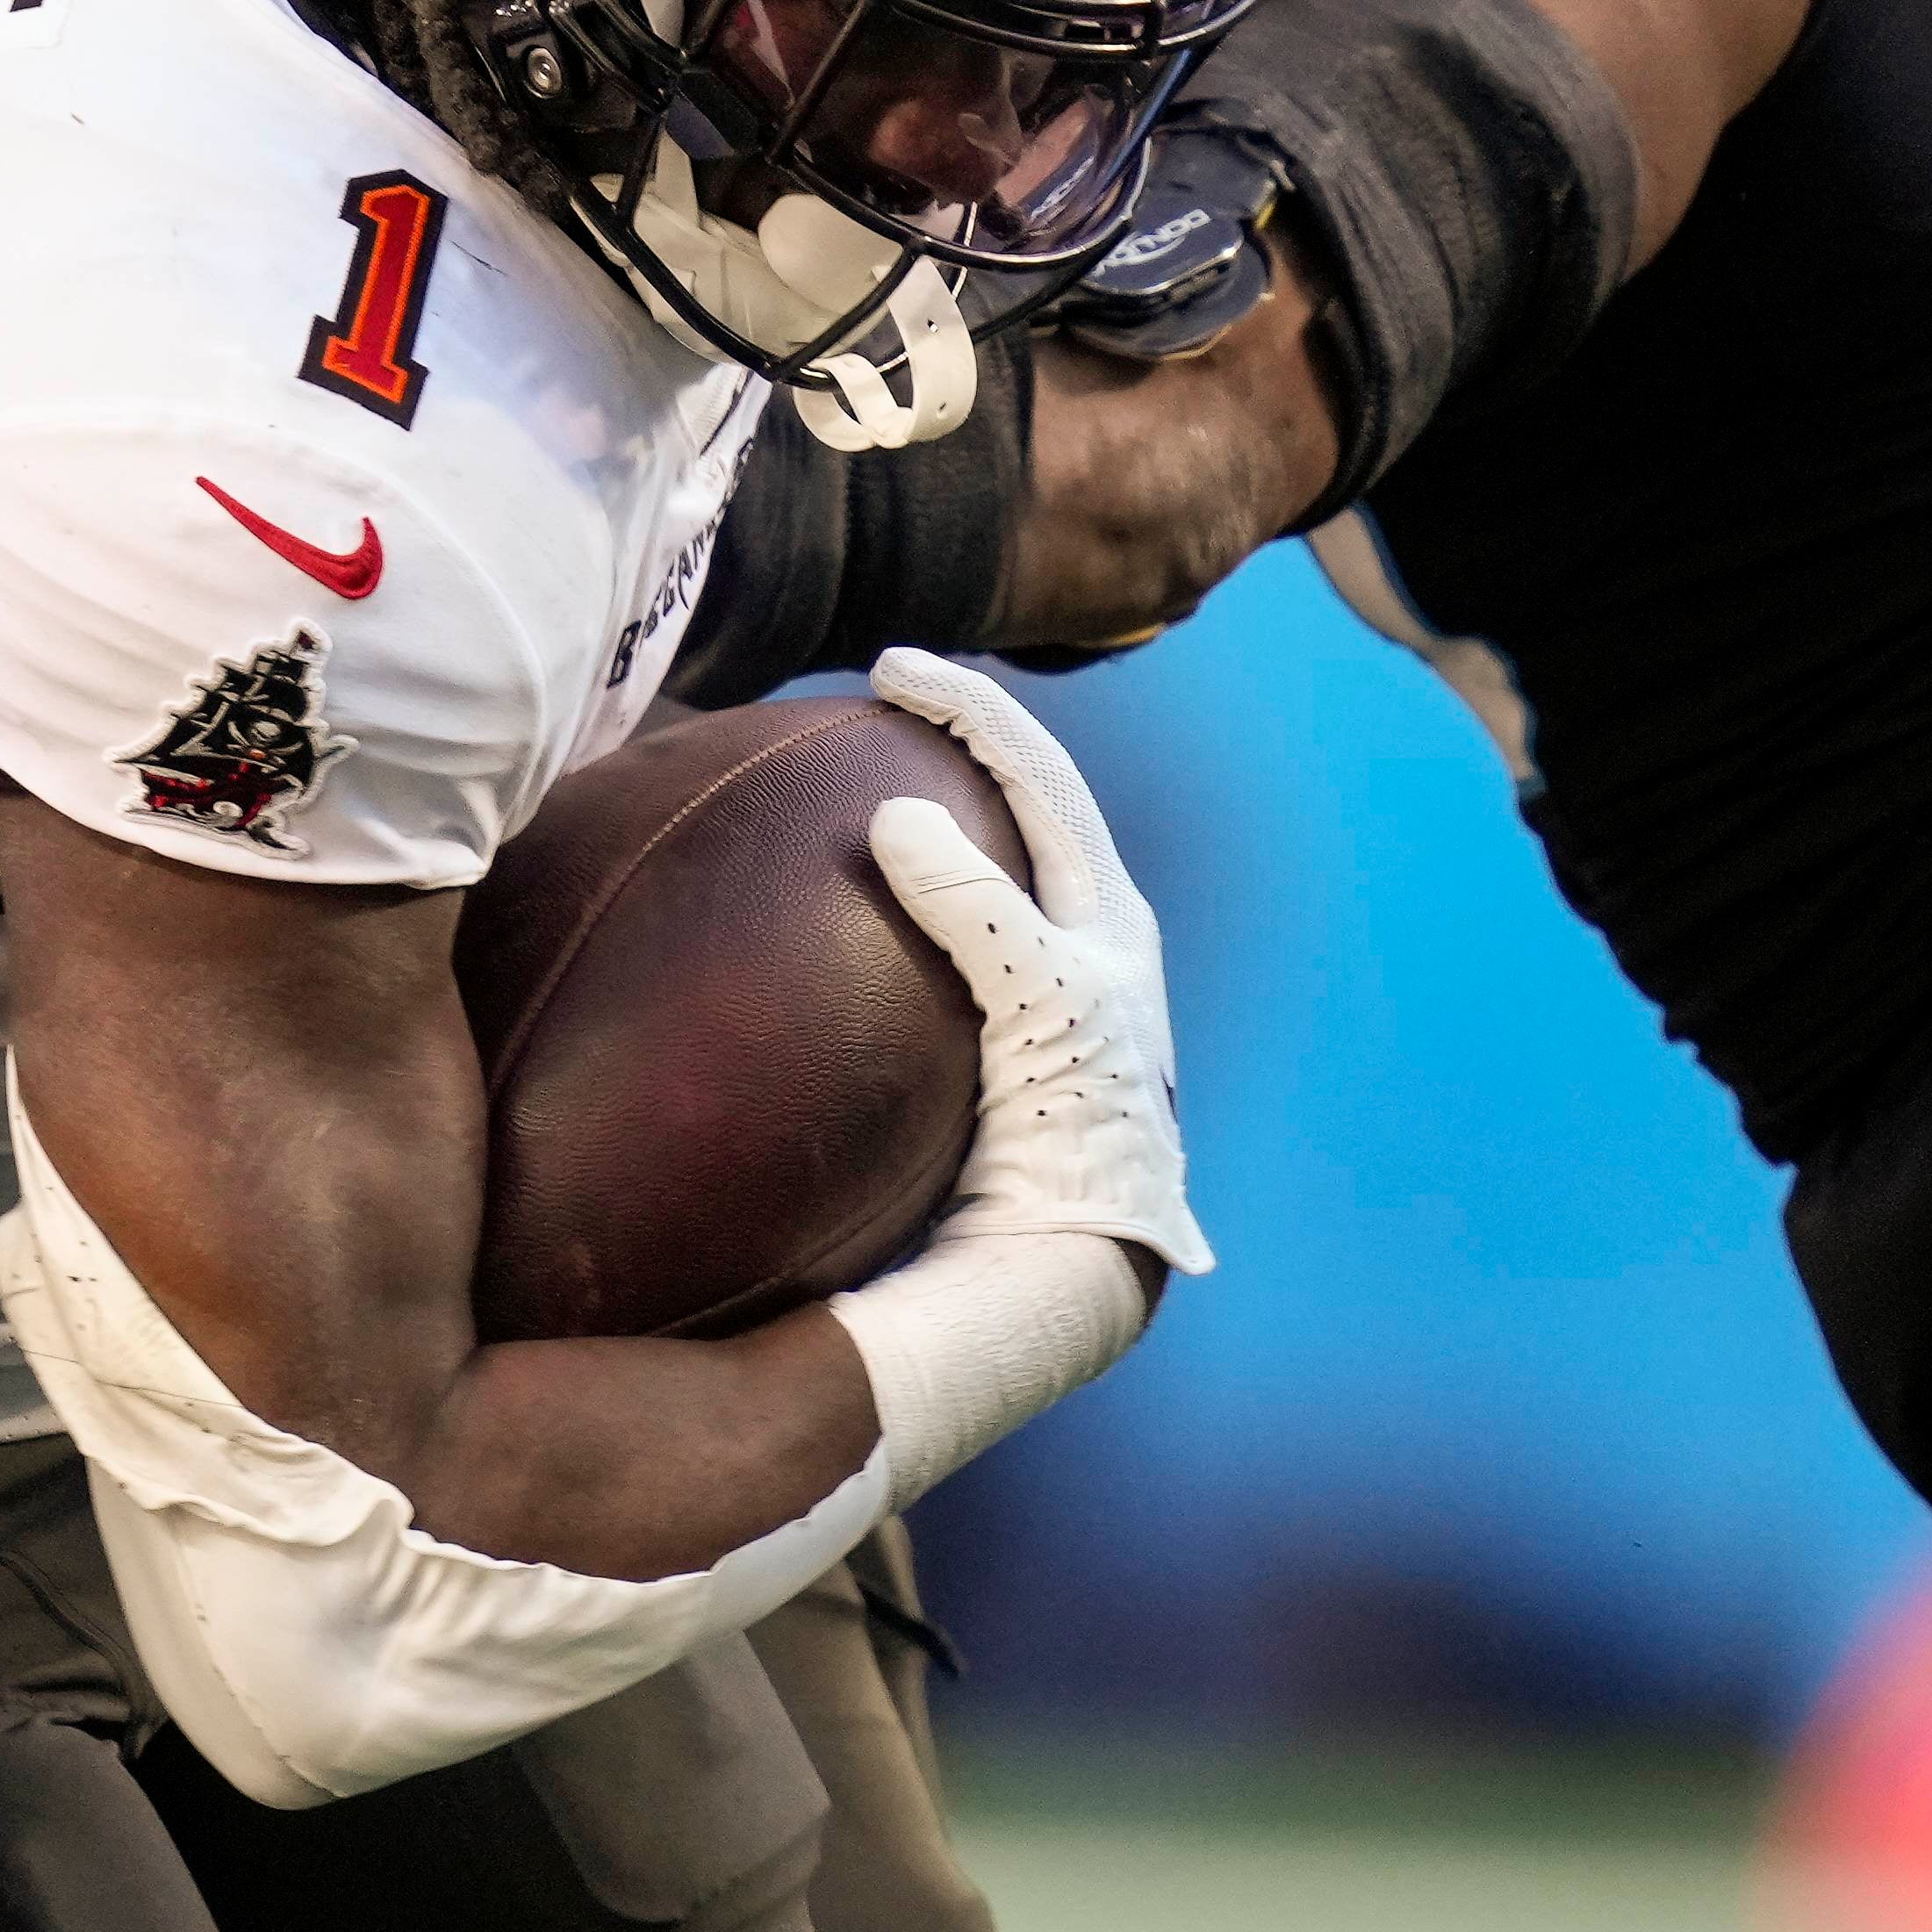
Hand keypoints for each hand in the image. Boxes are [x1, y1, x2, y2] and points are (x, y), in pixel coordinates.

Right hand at [857, 650, 1204, 1274]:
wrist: (1076, 1261)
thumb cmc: (1077, 1130)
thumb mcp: (1043, 1001)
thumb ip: (975, 906)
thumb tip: (893, 816)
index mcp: (1111, 921)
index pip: (1044, 780)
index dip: (974, 712)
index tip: (890, 670)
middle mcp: (1082, 949)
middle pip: (1020, 812)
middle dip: (958, 746)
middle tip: (877, 701)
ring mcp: (1038, 1003)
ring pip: (985, 880)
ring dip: (929, 824)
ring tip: (848, 789)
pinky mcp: (993, 1054)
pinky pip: (933, 957)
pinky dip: (889, 917)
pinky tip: (819, 929)